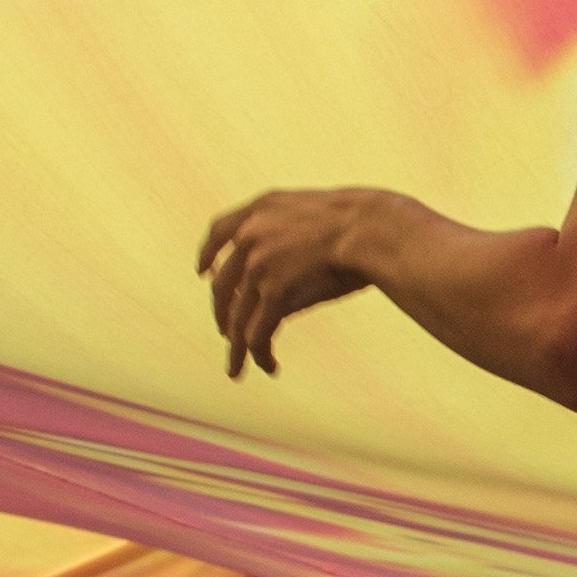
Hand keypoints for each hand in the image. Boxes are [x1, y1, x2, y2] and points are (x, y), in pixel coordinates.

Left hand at [196, 188, 406, 377]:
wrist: (372, 227)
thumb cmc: (361, 222)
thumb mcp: (316, 215)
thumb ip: (291, 235)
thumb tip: (288, 266)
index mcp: (260, 208)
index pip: (219, 230)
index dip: (208, 254)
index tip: (203, 271)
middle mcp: (250, 234)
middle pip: (222, 284)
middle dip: (222, 313)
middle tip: (226, 332)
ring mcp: (258, 262)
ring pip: (237, 317)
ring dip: (237, 347)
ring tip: (237, 368)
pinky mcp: (273, 290)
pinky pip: (258, 332)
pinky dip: (260, 354)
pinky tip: (268, 366)